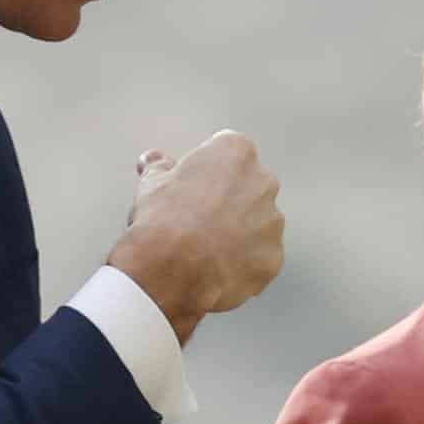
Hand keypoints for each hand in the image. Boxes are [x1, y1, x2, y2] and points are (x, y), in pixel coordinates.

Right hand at [109, 130, 284, 344]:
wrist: (172, 270)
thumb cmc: (163, 223)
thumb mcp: (150, 185)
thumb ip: (159, 168)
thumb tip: (155, 162)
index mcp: (235, 153)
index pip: (225, 153)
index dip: (204, 172)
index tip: (191, 187)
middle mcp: (262, 182)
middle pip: (247, 187)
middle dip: (227, 200)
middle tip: (197, 218)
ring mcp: (272, 221)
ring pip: (257, 223)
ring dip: (238, 232)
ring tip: (205, 247)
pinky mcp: (273, 257)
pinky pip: (260, 256)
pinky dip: (244, 262)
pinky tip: (217, 267)